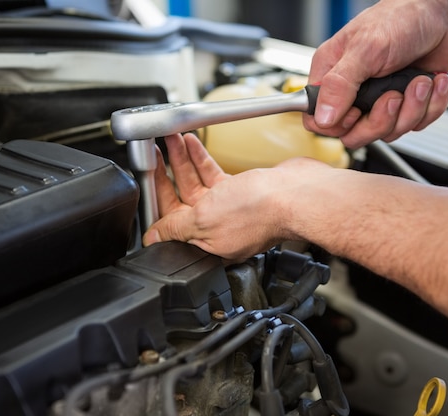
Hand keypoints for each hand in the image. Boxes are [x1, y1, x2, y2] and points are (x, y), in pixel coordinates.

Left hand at [143, 133, 314, 259]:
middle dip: (167, 174)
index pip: (172, 223)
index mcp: (207, 243)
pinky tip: (192, 145)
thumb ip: (176, 227)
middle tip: (155, 154)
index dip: (158, 199)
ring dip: (183, 160)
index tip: (148, 179)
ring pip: (197, 183)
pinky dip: (202, 159)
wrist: (298, 193)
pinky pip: (214, 174)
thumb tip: (155, 237)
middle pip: (182, 200)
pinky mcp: (243, 191)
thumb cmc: (261, 211)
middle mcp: (218, 228)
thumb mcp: (205, 219)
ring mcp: (231, 208)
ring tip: (171, 140)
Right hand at [303, 0, 447, 147]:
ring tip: (419, 82)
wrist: (444, 13)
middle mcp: (355, 93)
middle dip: (380, 121)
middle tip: (393, 97)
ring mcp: (381, 102)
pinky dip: (430, 106)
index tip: (356, 110)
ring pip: (387, 133)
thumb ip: (340, 85)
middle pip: (354, 135)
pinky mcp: (407, 105)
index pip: (318, 120)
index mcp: (333, 77)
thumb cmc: (400, 18)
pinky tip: (430, 82)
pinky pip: (415, 126)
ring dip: (411, 109)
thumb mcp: (365, 49)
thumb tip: (322, 116)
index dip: (337, 125)